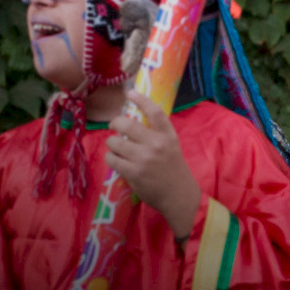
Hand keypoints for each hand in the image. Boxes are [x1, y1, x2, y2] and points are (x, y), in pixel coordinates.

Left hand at [106, 89, 201, 238]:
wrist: (179, 196)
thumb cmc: (173, 170)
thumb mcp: (171, 146)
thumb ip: (157, 134)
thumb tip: (133, 121)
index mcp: (168, 136)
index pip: (155, 111)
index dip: (141, 99)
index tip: (130, 93)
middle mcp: (156, 144)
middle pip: (127, 124)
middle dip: (115, 123)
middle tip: (113, 127)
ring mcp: (143, 159)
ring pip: (115, 142)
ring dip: (111, 144)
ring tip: (115, 148)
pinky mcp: (134, 173)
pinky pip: (112, 159)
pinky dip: (110, 158)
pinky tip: (115, 160)